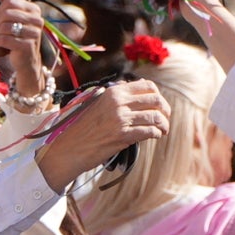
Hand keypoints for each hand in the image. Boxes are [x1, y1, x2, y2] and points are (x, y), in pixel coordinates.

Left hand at [0, 0, 50, 106]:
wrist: (26, 61)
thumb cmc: (18, 36)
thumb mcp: (13, 18)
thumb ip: (8, 3)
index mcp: (34, 10)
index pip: (11, 1)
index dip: (0, 9)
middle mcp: (37, 20)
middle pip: (7, 12)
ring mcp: (34, 34)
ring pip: (5, 26)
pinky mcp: (27, 46)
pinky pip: (4, 39)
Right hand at [39, 79, 170, 188]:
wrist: (69, 148)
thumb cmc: (83, 129)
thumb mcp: (99, 105)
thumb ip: (118, 97)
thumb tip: (140, 91)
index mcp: (114, 92)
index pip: (147, 86)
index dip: (157, 95)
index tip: (158, 105)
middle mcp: (119, 102)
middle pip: (156, 100)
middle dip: (165, 110)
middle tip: (165, 119)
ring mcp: (121, 119)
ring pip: (156, 116)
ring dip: (164, 124)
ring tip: (163, 130)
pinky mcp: (123, 136)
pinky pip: (150, 131)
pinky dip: (156, 134)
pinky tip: (155, 136)